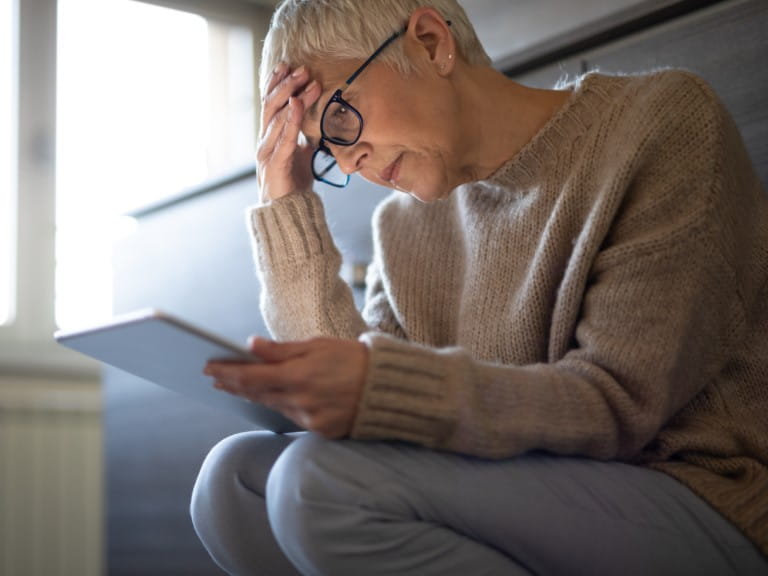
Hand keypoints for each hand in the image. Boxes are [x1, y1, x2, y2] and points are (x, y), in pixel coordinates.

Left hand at [205, 337, 367, 437]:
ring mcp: (311, 420)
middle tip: (214, 377)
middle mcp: (301, 401)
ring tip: (234, 386)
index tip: (209, 367)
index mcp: (299, 376)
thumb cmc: (353, 358)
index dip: (227, 372)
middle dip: (234, 384)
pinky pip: (293, 418)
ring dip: (253, 396)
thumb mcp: (318, 345)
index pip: (251, 377)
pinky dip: (281, 406)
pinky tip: (270, 398)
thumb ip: (282, 349)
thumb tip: (250, 345)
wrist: (389, 388)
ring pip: (273, 406)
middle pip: (257, 394)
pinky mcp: (321, 431)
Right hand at [257, 63, 322, 202]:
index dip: (276, 83)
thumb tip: (321, 120)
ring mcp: (267, 152)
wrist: (289, 212)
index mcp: (269, 136)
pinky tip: (297, 104)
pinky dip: (291, 119)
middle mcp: (264, 140)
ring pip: (277, 117)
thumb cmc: (294, 182)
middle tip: (302, 69)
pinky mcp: (274, 164)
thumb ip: (306, 136)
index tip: (288, 65)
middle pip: (271, 105)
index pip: (270, 104)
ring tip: (306, 81)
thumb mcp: (303, 153)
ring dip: (292, 96)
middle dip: (286, 84)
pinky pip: (283, 137)